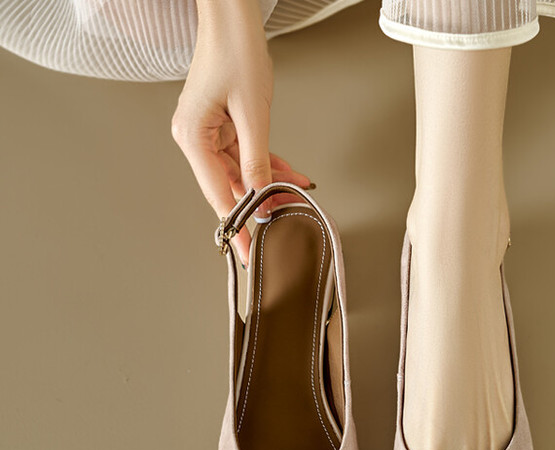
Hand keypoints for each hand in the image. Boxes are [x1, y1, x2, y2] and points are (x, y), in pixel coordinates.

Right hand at [171, 0, 311, 263]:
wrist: (232, 17)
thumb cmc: (235, 52)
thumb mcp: (253, 114)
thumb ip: (257, 161)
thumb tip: (262, 197)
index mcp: (192, 138)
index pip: (218, 195)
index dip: (239, 226)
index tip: (250, 253)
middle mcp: (194, 139)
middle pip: (228, 187)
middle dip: (259, 205)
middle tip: (279, 230)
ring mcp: (207, 133)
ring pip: (240, 174)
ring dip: (269, 184)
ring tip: (294, 196)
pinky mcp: (220, 126)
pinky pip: (245, 155)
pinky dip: (267, 165)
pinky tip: (289, 177)